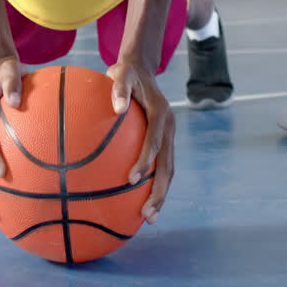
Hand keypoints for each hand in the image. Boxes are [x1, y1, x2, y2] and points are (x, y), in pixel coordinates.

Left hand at [106, 62, 174, 224]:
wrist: (142, 69)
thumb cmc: (126, 73)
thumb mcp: (121, 73)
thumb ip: (118, 89)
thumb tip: (117, 108)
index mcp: (161, 114)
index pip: (154, 142)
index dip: (145, 161)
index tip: (131, 179)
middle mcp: (169, 127)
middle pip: (168, 165)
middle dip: (159, 191)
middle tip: (147, 214)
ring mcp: (169, 135)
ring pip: (169, 170)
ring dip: (161, 194)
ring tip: (149, 218)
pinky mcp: (164, 141)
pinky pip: (162, 166)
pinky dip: (155, 185)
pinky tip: (140, 201)